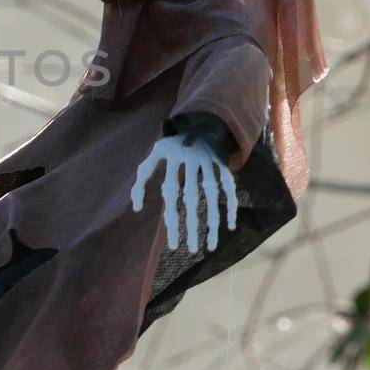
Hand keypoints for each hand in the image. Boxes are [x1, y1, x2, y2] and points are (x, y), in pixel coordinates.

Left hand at [130, 134, 237, 251]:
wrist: (198, 119)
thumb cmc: (172, 144)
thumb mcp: (154, 153)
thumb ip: (142, 178)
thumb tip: (137, 208)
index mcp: (173, 158)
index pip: (171, 194)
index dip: (172, 219)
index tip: (174, 245)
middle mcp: (192, 162)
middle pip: (192, 198)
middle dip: (191, 225)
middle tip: (190, 250)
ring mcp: (210, 163)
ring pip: (213, 196)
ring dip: (213, 222)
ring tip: (210, 246)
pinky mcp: (223, 164)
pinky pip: (230, 188)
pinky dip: (232, 206)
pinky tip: (230, 226)